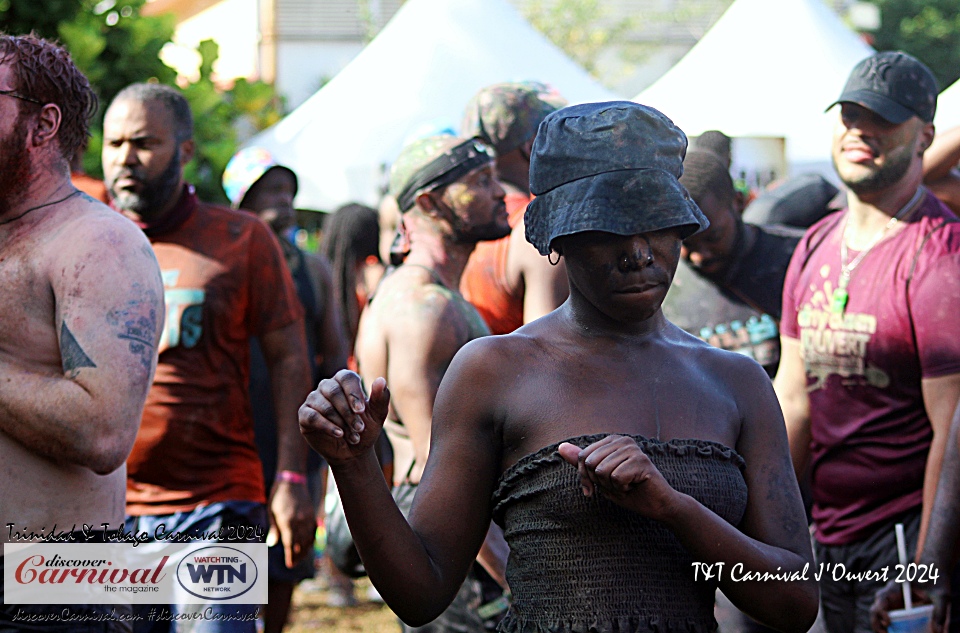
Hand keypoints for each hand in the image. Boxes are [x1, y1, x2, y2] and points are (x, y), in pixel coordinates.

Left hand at [268, 480, 316, 567]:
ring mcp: (308, 518)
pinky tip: (308, 545)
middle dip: (298, 556)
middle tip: (293, 565)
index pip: (290, 544)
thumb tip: (271, 544)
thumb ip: (274, 528)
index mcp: (288, 522)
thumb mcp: (271, 511)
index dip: (290, 556)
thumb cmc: (278, 495)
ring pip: (309, 539)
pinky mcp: (312, 514)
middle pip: (301, 544)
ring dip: (305, 550)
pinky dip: (311, 540)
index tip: (289, 565)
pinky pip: (313, 531)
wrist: (292, 479)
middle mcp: (300, 521)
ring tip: (301, 558)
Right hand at [298, 369, 389, 465]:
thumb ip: (381, 398)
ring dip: (340, 422)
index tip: (361, 411)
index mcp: (344, 381)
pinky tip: (339, 434)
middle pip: (333, 392)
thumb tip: (381, 380)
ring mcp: (314, 400)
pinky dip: (327, 426)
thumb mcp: (377, 415)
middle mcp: (327, 386)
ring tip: (353, 436)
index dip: (353, 393)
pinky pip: (312, 416)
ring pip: (324, 406)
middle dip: (348, 413)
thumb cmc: (365, 429)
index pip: (346, 377)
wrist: (353, 452)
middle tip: (360, 428)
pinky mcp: (304, 415)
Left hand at [558, 435, 680, 520]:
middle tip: (618, 485)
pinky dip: (623, 488)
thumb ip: (582, 462)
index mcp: (611, 441)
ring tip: (628, 485)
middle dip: (600, 482)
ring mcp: (632, 449)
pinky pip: (616, 478)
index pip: (582, 457)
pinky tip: (635, 486)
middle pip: (590, 463)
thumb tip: (561, 447)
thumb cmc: (629, 491)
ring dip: (612, 486)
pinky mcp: (641, 460)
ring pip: (602, 471)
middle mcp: (622, 440)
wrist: (658, 505)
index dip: (584, 477)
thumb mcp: (599, 478)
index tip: (593, 488)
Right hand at [870, 577, 948, 632]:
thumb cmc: (936, 582)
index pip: (882, 598)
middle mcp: (890, 594)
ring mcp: (892, 601)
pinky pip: (886, 617)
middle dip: (876, 622)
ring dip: (879, 625)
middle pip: (876, 607)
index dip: (881, 610)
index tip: (888, 622)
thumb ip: (940, 613)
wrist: (932, 573)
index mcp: (897, 587)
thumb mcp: (941, 596)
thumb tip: (938, 632)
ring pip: (877, 613)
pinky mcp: (896, 607)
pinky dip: (887, 627)